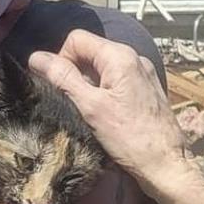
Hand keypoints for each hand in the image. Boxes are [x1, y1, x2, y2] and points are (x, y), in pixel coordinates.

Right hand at [29, 31, 193, 203]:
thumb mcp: (90, 107)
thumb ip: (63, 78)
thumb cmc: (131, 139)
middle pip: (91, 51)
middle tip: (73, 102)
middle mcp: (135, 59)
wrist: (167, 164)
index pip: (76, 39)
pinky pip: (117, 80)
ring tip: (90, 112)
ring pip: (103, 67)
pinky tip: (105, 115)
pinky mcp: (146, 90)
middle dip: (75, 72)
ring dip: (89, 84)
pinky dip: (104, 92)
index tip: (59, 86)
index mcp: (120, 56)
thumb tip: (36, 57)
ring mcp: (143, 74)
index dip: (61, 58)